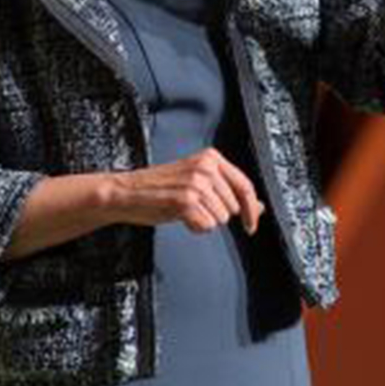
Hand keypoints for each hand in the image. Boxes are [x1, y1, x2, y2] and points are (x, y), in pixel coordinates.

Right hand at [109, 147, 265, 234]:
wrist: (126, 192)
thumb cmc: (160, 188)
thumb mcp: (198, 182)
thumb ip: (228, 191)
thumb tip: (258, 207)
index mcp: (211, 157)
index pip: (245, 186)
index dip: (252, 210)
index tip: (252, 225)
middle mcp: (206, 167)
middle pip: (233, 207)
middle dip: (217, 214)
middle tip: (193, 207)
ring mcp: (196, 183)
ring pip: (220, 219)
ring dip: (204, 220)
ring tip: (184, 209)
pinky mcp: (185, 200)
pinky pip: (206, 226)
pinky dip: (194, 227)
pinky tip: (179, 216)